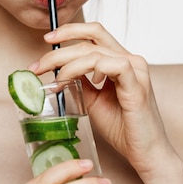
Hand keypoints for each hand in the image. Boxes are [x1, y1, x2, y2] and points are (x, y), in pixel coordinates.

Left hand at [29, 22, 175, 176]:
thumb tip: (58, 71)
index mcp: (120, 60)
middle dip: (59, 51)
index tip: (47, 40)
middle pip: (91, 38)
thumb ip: (80, 82)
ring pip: (96, 52)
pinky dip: (94, 70)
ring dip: (69, 64)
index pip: (94, 33)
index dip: (69, 31)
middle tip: (38, 66)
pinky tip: (89, 82)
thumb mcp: (92, 100)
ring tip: (56, 81)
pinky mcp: (138, 84)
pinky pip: (114, 65)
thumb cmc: (122, 127)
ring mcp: (136, 70)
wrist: (144, 152)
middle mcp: (130, 60)